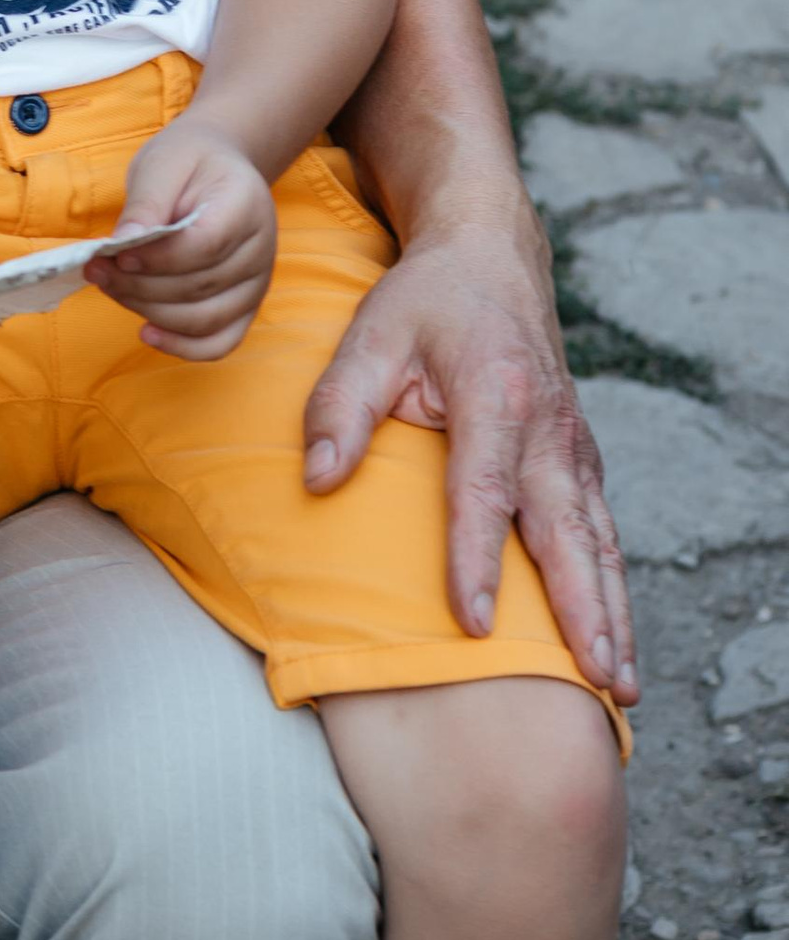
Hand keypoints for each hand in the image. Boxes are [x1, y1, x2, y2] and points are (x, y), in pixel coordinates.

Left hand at [89, 116, 273, 357]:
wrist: (217, 167)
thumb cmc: (188, 163)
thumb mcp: (162, 166)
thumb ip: (146, 206)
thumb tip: (123, 246)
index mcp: (246, 205)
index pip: (206, 245)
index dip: (158, 258)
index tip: (117, 253)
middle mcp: (261, 250)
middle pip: (199, 287)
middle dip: (139, 285)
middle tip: (95, 269)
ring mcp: (257, 284)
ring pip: (204, 320)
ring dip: (149, 311)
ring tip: (109, 287)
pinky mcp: (244, 308)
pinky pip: (219, 343)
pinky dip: (182, 347)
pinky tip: (146, 332)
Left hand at [302, 206, 636, 702]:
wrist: (490, 257)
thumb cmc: (424, 300)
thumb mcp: (368, 335)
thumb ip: (338, 408)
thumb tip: (319, 480)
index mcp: (497, 395)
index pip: (485, 492)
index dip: (478, 560)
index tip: (475, 625)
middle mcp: (548, 427)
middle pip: (568, 533)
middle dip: (585, 612)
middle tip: (598, 681)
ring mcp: (571, 445)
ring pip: (598, 540)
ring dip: (611, 612)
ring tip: (620, 682)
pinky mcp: (578, 457)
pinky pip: (600, 529)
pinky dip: (610, 583)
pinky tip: (612, 633)